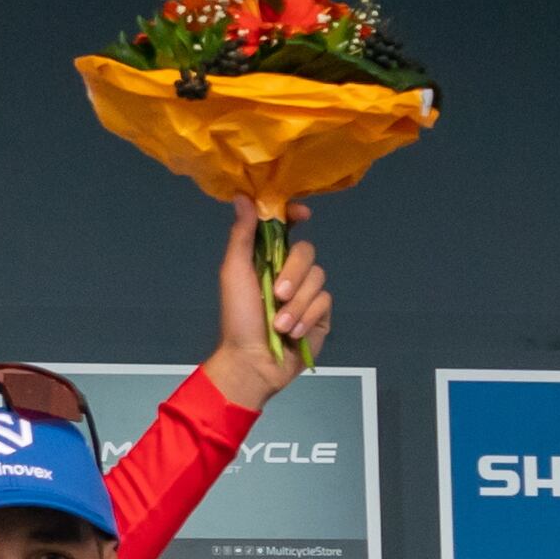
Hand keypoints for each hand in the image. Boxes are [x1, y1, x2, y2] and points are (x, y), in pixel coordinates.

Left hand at [204, 196, 326, 408]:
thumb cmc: (238, 317)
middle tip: (276, 295)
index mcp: (265, 259)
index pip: (286, 229)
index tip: (302, 215)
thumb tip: (242, 197)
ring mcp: (306, 293)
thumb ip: (242, 236)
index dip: (295, 216)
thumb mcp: (235, 273)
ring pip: (317, 279)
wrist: (253, 361)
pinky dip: (307, 317)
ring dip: (296, 304)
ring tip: (279, 325)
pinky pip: (324, 301)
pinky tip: (294, 332)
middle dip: (292, 275)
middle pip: (307, 253)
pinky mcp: (321, 313)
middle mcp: (288, 272)